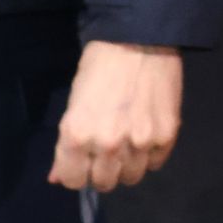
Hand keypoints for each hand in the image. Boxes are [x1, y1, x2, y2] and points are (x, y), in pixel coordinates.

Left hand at [51, 41, 183, 189]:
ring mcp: (139, 143)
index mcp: (77, 135)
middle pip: (103, 183)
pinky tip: (145, 134)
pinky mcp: (166, 136)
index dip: (75, 172)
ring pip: (131, 177)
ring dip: (126, 165)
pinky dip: (149, 155)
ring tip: (127, 143)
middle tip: (105, 151)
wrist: (139, 39)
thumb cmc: (99, 67)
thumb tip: (56, 177)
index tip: (81, 161)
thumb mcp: (74, 103)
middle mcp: (107, 145)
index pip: (72, 180)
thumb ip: (66, 144)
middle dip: (101, 170)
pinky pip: (155, 163)